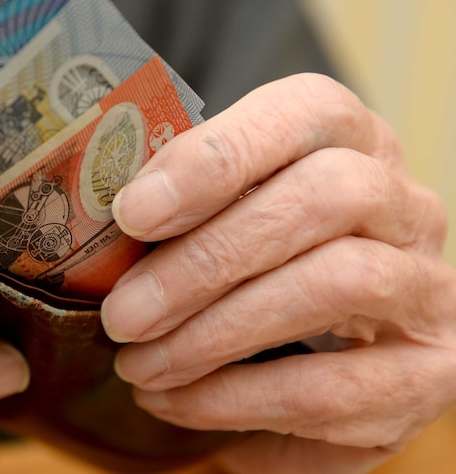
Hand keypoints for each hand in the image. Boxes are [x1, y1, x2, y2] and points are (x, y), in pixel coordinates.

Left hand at [101, 73, 455, 472]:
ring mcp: (426, 287)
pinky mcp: (426, 372)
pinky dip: (236, 400)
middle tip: (122, 315)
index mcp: (348, 142)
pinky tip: (174, 403)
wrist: (333, 352)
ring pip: (338, 284)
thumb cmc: (253, 264)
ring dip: (215, 335)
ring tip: (139, 366)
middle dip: (204, 262)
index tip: (133, 212)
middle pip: (322, 198)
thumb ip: (177, 208)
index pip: (305, 113)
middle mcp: (404, 204)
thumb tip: (92, 220)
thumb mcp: (220, 219)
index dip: (216, 158)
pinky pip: (334, 388)